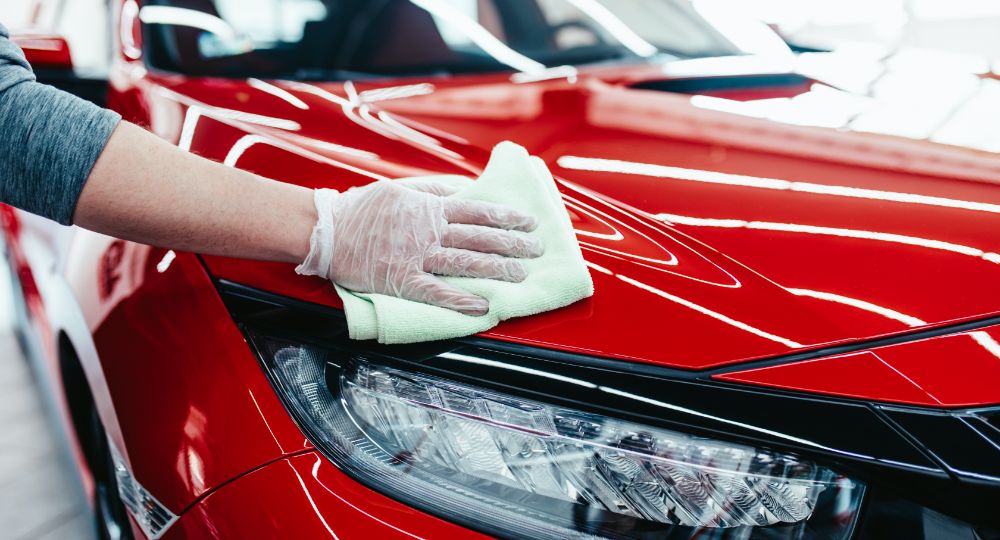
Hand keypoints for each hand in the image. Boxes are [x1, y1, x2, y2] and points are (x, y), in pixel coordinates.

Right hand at [296, 180, 542, 314]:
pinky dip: (460, 300)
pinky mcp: (401, 280)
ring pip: (464, 262)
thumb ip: (434, 191)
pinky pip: (436, 291)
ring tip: (520, 275)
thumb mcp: (401, 190)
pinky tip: (482, 306)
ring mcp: (416, 257)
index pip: (477, 211)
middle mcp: (428, 232)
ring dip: (496, 268)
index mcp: (429, 209)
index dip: (505, 217)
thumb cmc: (362, 209)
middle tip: (537, 250)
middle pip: (478, 237)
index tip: (528, 222)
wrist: (328, 230)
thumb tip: (463, 190)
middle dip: (511, 244)